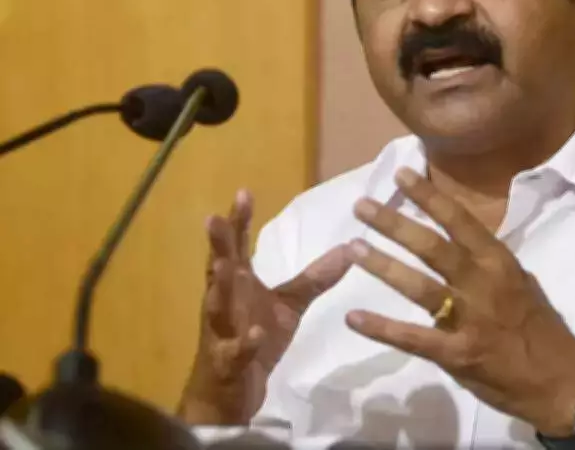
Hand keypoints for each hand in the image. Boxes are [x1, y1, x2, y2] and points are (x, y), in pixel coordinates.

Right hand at [180, 190, 350, 424]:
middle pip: (218, 268)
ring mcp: (223, 332)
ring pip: (218, 307)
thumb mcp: (290, 305)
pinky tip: (255, 332)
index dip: (238, 221)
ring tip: (224, 266)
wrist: (232, 393)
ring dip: (220, 287)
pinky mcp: (229, 363)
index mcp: (237, 284)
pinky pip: (236, 352)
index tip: (244, 192)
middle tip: (213, 218)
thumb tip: (350, 248)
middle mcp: (224, 302)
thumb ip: (314, 278)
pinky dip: (245, 342)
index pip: (236, 246)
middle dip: (218, 244)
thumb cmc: (255, 339)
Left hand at [344, 168, 574, 435]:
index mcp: (498, 262)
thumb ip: (488, 261)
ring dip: (382, 266)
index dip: (429, 196)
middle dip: (394, 224)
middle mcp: (482, 284)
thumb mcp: (521, 281)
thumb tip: (461, 240)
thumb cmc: (541, 327)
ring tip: (352, 248)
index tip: (401, 176)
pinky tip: (354, 318)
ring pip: (418, 286)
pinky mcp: (456, 354)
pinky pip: (413, 338)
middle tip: (361, 206)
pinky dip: (382, 328)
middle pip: (432, 247)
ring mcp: (468, 319)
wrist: (561, 382)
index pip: (460, 220)